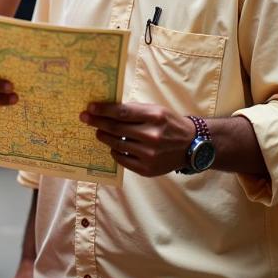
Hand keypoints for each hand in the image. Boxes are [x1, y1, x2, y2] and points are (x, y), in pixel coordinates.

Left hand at [80, 101, 194, 176]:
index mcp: (154, 117)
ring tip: (99, 132)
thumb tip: (108, 109)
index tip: (90, 108)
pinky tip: (113, 146)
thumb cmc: (169, 123)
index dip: (103, 110)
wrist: (191, 145)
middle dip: (97, 122)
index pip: (122, 112)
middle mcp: (151, 136)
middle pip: (116, 129)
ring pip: (116, 144)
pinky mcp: (147, 169)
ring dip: (104, 137)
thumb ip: (134, 110)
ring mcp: (149, 155)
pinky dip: (114, 151)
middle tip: (85, 118)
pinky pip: (122, 160)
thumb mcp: (155, 110)